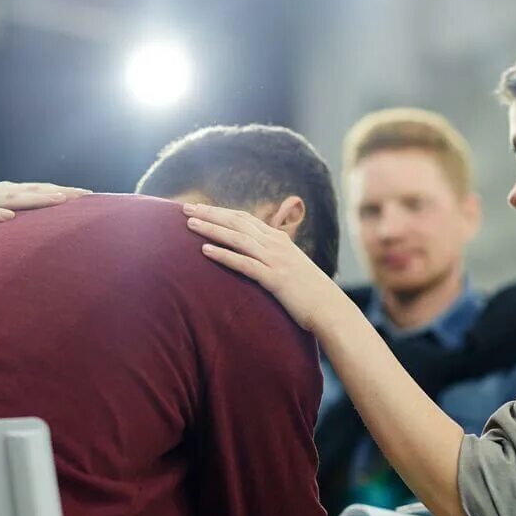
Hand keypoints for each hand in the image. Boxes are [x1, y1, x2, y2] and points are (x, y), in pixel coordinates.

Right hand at [0, 182, 88, 248]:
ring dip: (34, 199)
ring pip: (9, 198)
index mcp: (4, 194)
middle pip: (31, 190)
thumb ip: (17, 225)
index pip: (38, 190)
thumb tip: (45, 235)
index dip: (63, 192)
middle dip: (58, 192)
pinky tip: (8, 218)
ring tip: (57, 201)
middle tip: (84, 197)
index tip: (90, 197)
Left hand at [182, 203, 346, 333]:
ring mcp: (276, 260)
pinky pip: (244, 264)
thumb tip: (254, 253)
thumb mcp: (290, 266)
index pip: (244, 218)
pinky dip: (224, 255)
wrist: (330, 307)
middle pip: (237, 222)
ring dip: (212, 230)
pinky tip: (205, 251)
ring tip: (189, 225)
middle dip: (210, 214)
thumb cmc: (308, 291)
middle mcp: (276, 244)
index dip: (219, 211)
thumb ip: (272, 255)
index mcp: (278, 239)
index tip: (199, 208)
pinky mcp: (275, 279)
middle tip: (185, 209)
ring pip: (238, 239)